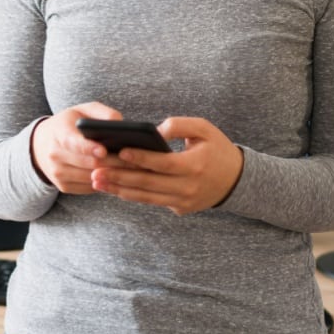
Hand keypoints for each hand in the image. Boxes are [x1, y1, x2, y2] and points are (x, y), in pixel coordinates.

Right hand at [31, 102, 124, 193]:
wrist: (41, 144)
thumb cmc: (69, 124)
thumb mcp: (82, 111)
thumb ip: (101, 113)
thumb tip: (120, 123)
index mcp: (59, 133)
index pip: (73, 142)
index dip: (89, 148)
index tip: (104, 150)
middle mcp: (55, 155)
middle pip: (88, 163)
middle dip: (113, 162)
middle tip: (135, 161)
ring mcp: (58, 173)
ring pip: (91, 177)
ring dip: (113, 175)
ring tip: (132, 169)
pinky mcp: (63, 186)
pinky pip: (89, 187)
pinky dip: (105, 182)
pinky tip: (120, 176)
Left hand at [90, 117, 243, 215]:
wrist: (237, 180)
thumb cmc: (218, 149)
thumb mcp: (205, 129)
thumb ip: (180, 124)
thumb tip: (155, 130)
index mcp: (194, 165)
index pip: (162, 163)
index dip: (140, 158)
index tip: (119, 152)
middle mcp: (188, 187)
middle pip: (148, 183)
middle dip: (120, 177)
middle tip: (96, 171)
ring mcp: (184, 201)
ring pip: (146, 196)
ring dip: (120, 189)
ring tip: (97, 182)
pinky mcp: (180, 209)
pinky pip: (152, 201)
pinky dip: (132, 195)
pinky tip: (115, 188)